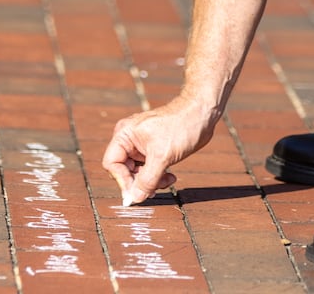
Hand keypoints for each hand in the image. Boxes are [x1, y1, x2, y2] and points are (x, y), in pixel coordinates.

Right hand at [102, 96, 218, 205]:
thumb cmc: (180, 127)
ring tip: (168, 180)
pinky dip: (158, 176)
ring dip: (151, 181)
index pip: (112, 164)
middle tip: (155, 189)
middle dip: (139, 182)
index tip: (137, 193)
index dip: (122, 180)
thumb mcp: (162, 156)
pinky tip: (171, 176)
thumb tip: (134, 199)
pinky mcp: (153, 149)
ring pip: (138, 172)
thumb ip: (147, 180)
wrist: (201, 115)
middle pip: (124, 170)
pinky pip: (149, 169)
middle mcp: (129, 140)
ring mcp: (141, 145)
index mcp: (124, 135)